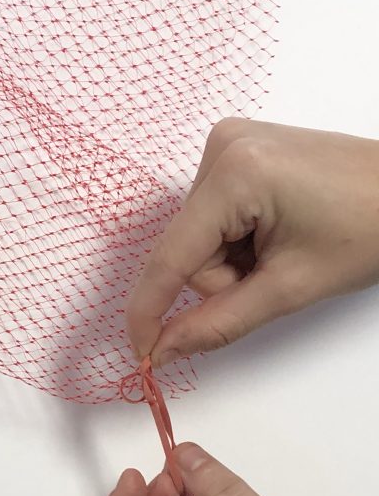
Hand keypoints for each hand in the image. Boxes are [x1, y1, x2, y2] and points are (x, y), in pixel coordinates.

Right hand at [127, 119, 378, 365]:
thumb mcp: (291, 287)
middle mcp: (221, 148)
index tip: (140, 352)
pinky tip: (275, 229)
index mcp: (235, 173)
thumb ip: (218, 322)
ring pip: (199, 237)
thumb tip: (161, 351)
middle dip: (224, 277)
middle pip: (188, 249)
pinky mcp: (237, 149)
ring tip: (283, 247)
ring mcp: (228, 142)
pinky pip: (212, 215)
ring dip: (232, 259)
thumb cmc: (371, 229)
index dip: (149, 311)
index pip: (171, 257)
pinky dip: (236, 237)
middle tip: (275, 274)